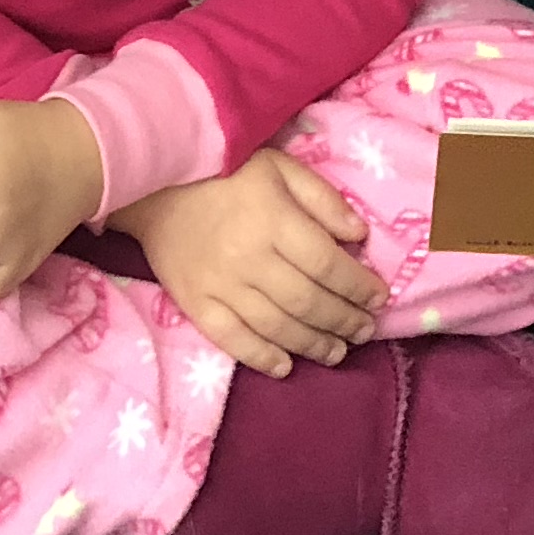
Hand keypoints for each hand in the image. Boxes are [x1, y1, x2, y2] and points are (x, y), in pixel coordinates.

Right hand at [109, 151, 384, 376]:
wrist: (154, 185)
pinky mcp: (194, 304)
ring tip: (337, 351)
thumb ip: (323, 199)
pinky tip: (285, 366)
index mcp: (273, 220)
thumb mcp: (281, 167)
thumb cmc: (226, 172)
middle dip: (343, 320)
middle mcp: (248, 258)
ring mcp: (219, 286)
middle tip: (365, 330)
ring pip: (276, 326)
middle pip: (306, 300)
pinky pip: (231, 339)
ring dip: (313, 344)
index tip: (379, 297)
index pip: (327, 263)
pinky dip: (261, 357)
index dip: (358, 285)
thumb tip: (360, 236)